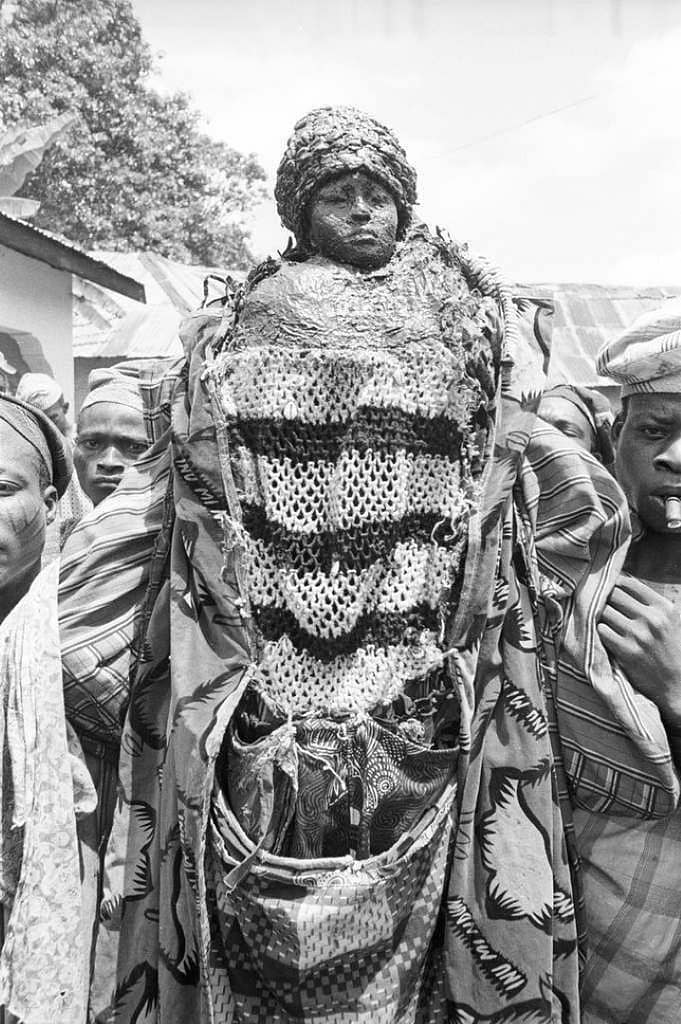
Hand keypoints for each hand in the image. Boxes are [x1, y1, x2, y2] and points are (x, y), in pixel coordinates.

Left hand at [597, 575, 680, 727]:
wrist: (677, 684)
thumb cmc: (674, 650)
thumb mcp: (675, 621)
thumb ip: (655, 603)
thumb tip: (627, 581)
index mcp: (664, 608)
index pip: (630, 584)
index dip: (615, 583)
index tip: (609, 587)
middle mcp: (651, 619)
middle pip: (614, 595)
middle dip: (604, 597)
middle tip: (598, 601)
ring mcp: (638, 635)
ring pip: (605, 611)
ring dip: (599, 614)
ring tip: (599, 617)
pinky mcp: (626, 651)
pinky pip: (602, 630)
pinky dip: (599, 630)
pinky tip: (604, 633)